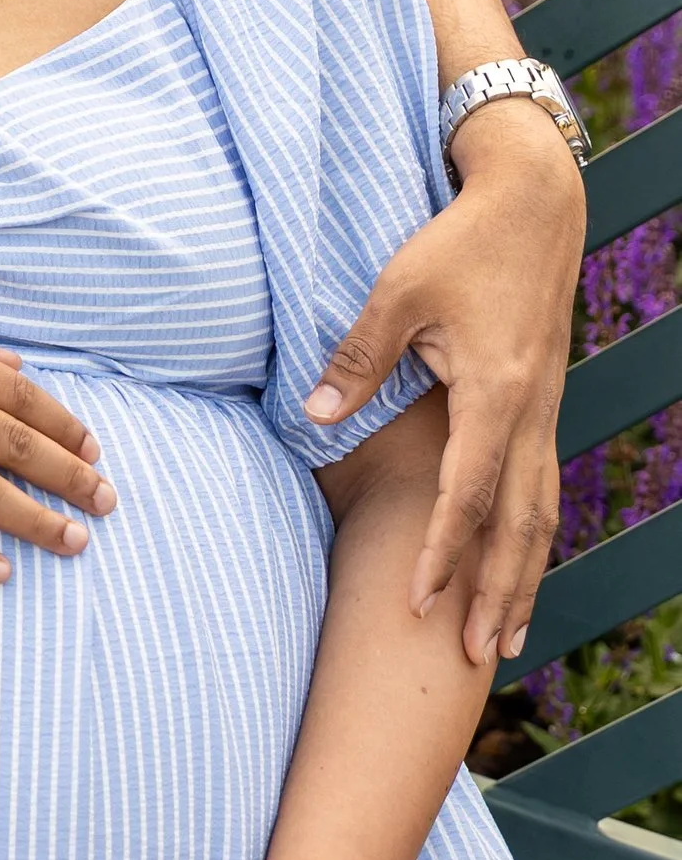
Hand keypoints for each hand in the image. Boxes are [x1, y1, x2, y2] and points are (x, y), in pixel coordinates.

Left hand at [299, 105, 580, 663]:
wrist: (535, 203)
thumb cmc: (460, 243)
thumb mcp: (398, 291)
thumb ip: (357, 359)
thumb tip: (314, 418)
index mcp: (494, 393)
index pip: (468, 494)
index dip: (444, 553)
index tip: (418, 603)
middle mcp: (531, 412)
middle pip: (520, 524)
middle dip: (501, 593)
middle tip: (481, 656)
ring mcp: (545, 410)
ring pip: (542, 512)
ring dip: (525, 576)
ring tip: (510, 637)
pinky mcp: (543, 403)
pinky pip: (542, 486)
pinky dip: (530, 536)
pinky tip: (518, 569)